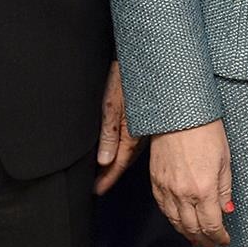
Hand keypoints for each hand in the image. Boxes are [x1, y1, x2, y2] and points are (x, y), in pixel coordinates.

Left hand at [92, 61, 142, 194]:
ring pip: (132, 151)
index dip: (106, 179)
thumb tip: (104, 160)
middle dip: (112, 174)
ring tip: (109, 173)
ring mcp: (146, 125)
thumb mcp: (113, 102)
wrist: (150, 55)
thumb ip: (109, 132)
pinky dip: (129, 149)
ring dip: (121, 162)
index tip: (97, 191)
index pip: (117, 163)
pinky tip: (126, 149)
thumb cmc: (129, 74)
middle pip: (125, 160)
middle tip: (100, 187)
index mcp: (130, 132)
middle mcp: (140, 132)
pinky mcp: (149, 116)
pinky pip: (139, 139)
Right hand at [150, 119, 231, 246]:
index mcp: (204, 188)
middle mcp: (183, 193)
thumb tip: (227, 210)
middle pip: (192, 228)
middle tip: (212, 244)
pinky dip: (172, 219)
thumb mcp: (225, 160)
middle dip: (204, 240)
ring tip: (197, 238)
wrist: (178, 115)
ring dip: (187, 233)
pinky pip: (163, 208)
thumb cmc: (205, 131)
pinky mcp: (155, 181)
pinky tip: (179, 221)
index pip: (212, 224)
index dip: (219, 237)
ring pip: (175, 221)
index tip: (224, 240)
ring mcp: (167, 188)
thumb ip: (225, 189)